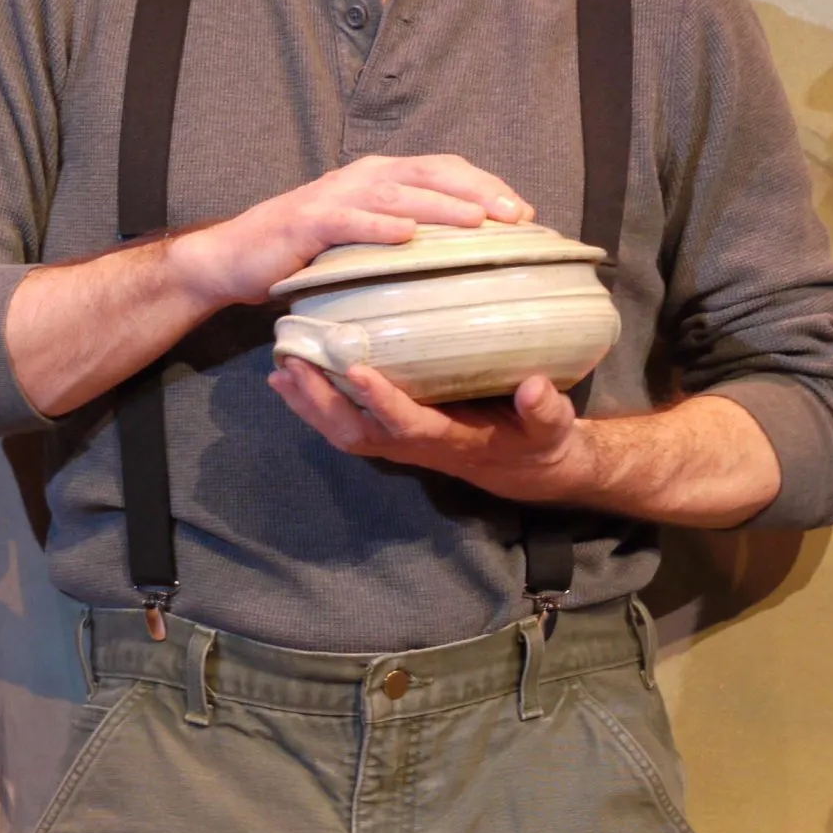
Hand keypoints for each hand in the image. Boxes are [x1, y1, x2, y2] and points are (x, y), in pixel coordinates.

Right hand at [173, 154, 531, 306]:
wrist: (237, 258)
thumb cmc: (308, 254)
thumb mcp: (366, 241)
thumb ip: (406, 239)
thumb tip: (465, 258)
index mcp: (382, 178)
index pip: (445, 170)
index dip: (487, 185)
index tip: (526, 212)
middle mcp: (363, 178)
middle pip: (431, 174)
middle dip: (478, 192)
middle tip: (518, 216)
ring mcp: (335, 196)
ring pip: (398, 194)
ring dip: (440, 206)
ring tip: (477, 222)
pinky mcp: (307, 222)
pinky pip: (349, 220)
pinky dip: (378, 226)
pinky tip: (406, 236)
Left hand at [267, 360, 595, 506]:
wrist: (529, 467)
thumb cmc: (539, 442)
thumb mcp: (552, 428)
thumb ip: (545, 410)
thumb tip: (535, 388)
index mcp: (451, 440)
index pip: (407, 423)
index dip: (381, 400)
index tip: (356, 368)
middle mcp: (416, 445)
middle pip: (356, 432)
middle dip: (322, 402)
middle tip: (293, 365)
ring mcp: (401, 442)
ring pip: (343, 431)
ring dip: (309, 405)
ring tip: (280, 370)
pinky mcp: (394, 433)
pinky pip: (346, 424)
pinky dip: (316, 405)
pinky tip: (296, 380)